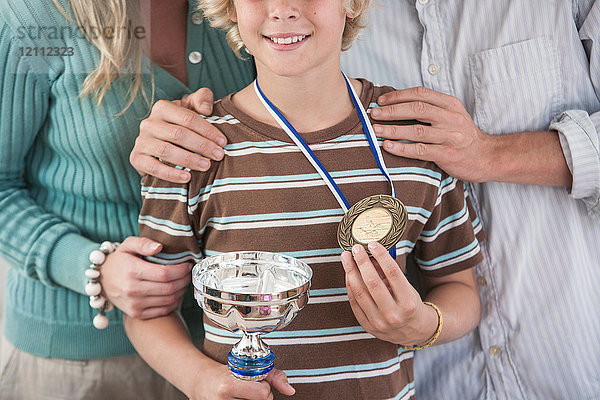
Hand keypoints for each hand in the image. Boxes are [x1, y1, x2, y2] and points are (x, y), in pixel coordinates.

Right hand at [100, 236, 191, 318]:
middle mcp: (133, 290)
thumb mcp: (128, 245)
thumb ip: (144, 243)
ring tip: (184, 281)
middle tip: (189, 273)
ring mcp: (134, 304)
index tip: (187, 265)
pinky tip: (176, 293)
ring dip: (182, 291)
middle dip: (184, 280)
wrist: (101, 280)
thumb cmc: (120, 260)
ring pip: (169, 300)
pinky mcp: (137, 314)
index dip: (181, 270)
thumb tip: (159, 247)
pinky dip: (174, 302)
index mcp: (132, 271)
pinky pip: (163, 310)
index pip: (165, 273)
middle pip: (170, 288)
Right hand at [130, 88, 227, 182]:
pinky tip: (187, 178)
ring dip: (189, 159)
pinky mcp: (136, 158)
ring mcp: (141, 141)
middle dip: (202, 146)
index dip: (207, 130)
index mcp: (162, 107)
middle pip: (178, 134)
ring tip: (206, 166)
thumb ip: (202, 98)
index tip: (223, 142)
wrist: (161, 143)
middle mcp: (148, 123)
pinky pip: (154, 168)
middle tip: (219, 155)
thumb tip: (206, 109)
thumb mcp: (192, 107)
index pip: (187, 118)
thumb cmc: (183, 124)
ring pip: (166, 151)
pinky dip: (171, 174)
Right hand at [191, 363, 294, 399]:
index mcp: (228, 386)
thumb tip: (291, 391)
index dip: (264, 387)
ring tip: (243, 395)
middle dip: (261, 396)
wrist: (201, 382)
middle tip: (249, 390)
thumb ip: (273, 376)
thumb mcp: (247, 367)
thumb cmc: (226, 373)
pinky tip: (240, 399)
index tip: (256, 382)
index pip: (263, 394)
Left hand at [341, 242, 437, 344]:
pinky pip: (354, 303)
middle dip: (361, 262)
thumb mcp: (407, 288)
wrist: (414, 332)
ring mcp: (380, 323)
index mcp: (408, 302)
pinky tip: (348, 274)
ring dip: (350, 272)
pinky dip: (350, 286)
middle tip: (355, 248)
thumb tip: (371, 254)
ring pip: (360, 292)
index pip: (392, 273)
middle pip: (372, 282)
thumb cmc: (410, 305)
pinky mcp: (368, 327)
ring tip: (346, 258)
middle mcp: (394, 314)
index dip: (381, 256)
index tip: (372, 244)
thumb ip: (389, 273)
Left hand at [372, 86, 494, 182]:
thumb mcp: (453, 115)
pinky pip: (420, 150)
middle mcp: (451, 118)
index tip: (382, 100)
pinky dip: (402, 148)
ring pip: (417, 130)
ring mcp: (450, 136)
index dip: (399, 96)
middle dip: (392, 111)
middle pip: (417, 109)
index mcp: (450, 104)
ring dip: (393, 130)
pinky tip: (388, 146)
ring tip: (376, 130)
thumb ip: (432, 108)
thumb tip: (399, 104)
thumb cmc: (463, 136)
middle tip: (374, 114)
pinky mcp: (447, 154)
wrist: (486, 157)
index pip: (421, 94)